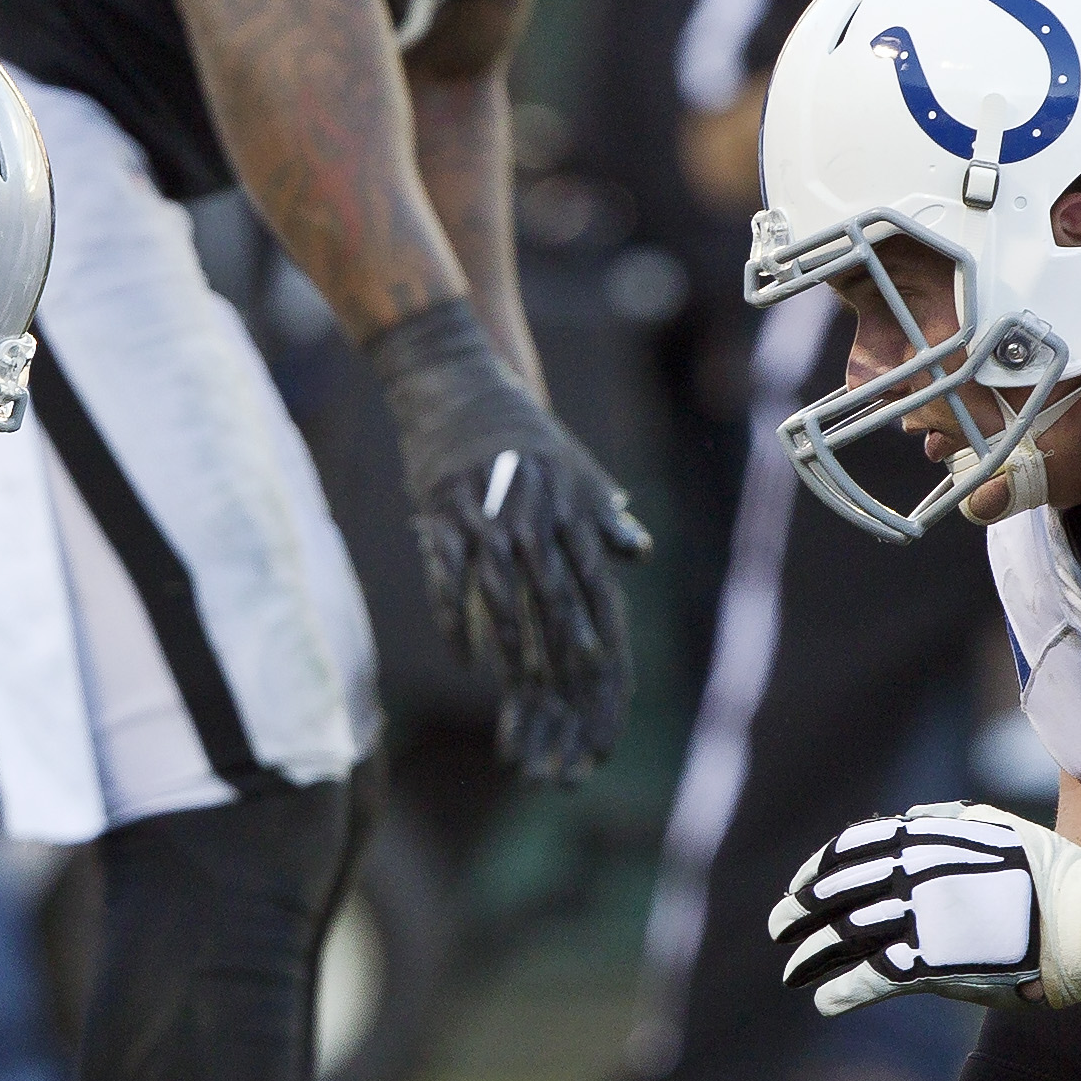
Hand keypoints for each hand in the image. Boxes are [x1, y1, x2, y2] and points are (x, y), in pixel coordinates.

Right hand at [368, 297, 648, 784]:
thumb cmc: (521, 433)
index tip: (605, 672)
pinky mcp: (441, 517)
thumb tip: (639, 555)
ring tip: (518, 688)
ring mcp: (484, 517)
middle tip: (565, 699)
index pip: (591, 580)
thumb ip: (602, 517)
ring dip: (510, 647)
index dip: (598, 629)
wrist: (456, 380)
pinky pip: (449, 581)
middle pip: (550, 597)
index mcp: (568, 508)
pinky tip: (465, 658)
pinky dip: (456, 623)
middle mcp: (531, 516)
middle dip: (560, 653)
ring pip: (501, 596)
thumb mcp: (574, 469)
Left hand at [772, 801, 1074, 1012]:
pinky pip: (869, 980)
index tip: (799, 886)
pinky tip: (824, 1002)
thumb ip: (949, 821)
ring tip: (790, 971)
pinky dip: (841, 992)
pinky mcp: (930, 966)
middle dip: (797, 911)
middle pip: (833, 894)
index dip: (815, 870)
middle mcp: (910, 876)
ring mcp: (917, 921)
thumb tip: (910, 819)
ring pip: (842, 938)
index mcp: (923, 840)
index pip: (847, 849)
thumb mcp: (998, 827)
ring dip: (808, 955)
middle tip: (777, 929)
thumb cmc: (1051, 873)